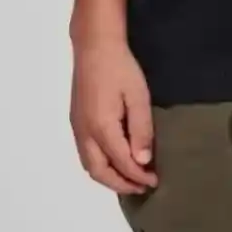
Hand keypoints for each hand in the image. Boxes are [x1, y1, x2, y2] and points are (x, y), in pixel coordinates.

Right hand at [70, 39, 158, 195]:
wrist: (95, 45)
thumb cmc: (120, 67)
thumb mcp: (138, 96)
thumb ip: (141, 129)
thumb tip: (143, 161)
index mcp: (101, 128)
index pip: (122, 163)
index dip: (139, 176)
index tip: (155, 180)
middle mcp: (85, 133)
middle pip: (99, 172)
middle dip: (121, 184)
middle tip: (143, 186)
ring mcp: (77, 127)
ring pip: (89, 165)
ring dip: (109, 176)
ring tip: (130, 178)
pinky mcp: (76, 120)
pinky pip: (86, 153)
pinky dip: (100, 164)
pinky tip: (114, 160)